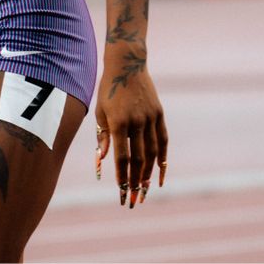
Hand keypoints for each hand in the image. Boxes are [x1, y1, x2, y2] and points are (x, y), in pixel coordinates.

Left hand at [94, 60, 166, 207]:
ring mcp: (150, 118)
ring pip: (152, 153)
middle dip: (136, 182)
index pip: (122, 157)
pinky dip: (163, 159)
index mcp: (119, 122)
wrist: (127, 65)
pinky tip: (161, 174)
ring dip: (149, 174)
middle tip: (134, 199)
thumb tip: (101, 160)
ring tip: (146, 191)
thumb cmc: (108, 90)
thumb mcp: (100, 112)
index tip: (121, 192)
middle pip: (139, 159)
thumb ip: (102, 136)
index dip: (122, 177)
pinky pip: (163, 141)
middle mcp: (137, 122)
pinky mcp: (159, 114)